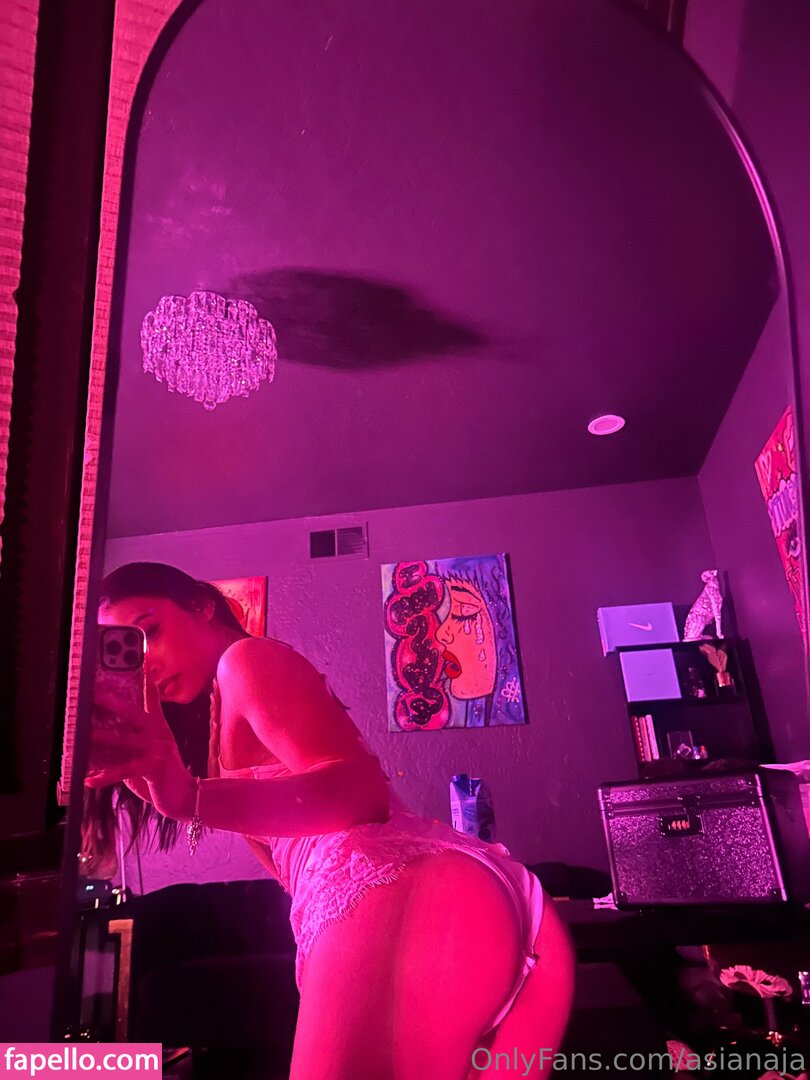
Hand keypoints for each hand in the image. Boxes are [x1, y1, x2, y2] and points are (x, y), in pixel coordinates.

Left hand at [85, 671, 195, 820]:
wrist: (184, 796)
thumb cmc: (161, 773)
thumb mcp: (148, 751)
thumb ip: (130, 739)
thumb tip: (101, 732)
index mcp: (158, 726)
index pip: (151, 697)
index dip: (146, 677)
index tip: (143, 657)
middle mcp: (159, 734)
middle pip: (134, 713)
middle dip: (113, 702)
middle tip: (94, 693)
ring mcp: (157, 749)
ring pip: (125, 740)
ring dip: (103, 739)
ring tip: (84, 737)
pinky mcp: (154, 768)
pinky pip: (124, 770)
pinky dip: (105, 776)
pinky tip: (89, 779)